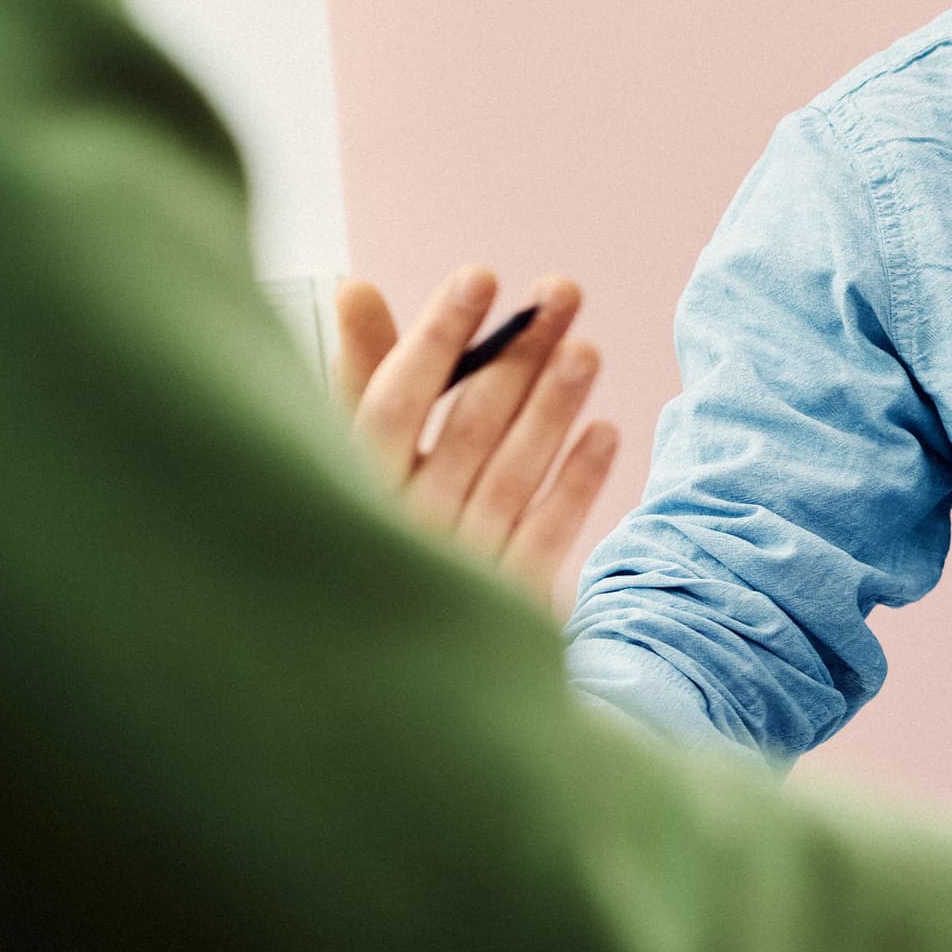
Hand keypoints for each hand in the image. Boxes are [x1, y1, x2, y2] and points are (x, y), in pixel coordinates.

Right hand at [332, 266, 621, 614]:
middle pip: (466, 432)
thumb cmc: (373, 526)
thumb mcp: (353, 452)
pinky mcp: (502, 607)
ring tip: (587, 350)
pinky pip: (544, 537)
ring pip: (511, 478)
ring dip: (553, 408)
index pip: (388, 403)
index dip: (436, 338)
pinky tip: (605, 433)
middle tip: (562, 292)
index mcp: (346, 489)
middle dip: (517, 355)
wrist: (391, 673)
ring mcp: (450, 572)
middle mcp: (395, 531)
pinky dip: (575, 484)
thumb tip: (355, 286)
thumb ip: (361, 374)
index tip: (480, 277)